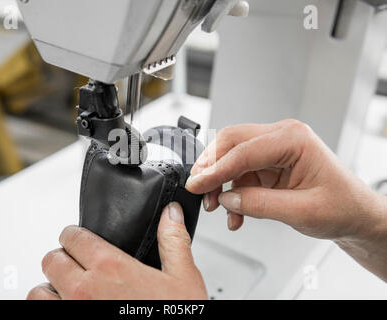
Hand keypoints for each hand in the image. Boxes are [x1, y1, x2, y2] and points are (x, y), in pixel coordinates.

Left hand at [27, 202, 206, 299]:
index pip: (73, 237)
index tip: (79, 238)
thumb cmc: (175, 316)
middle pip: (52, 260)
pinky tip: (65, 305)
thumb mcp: (183, 278)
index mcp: (111, 268)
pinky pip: (42, 312)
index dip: (75, 234)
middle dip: (62, 258)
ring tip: (64, 288)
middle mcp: (86, 289)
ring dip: (49, 287)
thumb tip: (171, 214)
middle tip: (74, 262)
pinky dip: (51, 306)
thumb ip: (172, 241)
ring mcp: (74, 310)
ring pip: (38, 292)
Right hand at [186, 119, 386, 279]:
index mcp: (294, 139)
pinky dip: (231, 191)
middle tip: (197, 188)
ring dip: (218, 181)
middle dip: (211, 166)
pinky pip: (240, 173)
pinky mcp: (268, 164)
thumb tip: (226, 198)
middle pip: (232, 142)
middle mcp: (282, 137)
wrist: (355, 215)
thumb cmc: (342, 207)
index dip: (215, 169)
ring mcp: (274, 150)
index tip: (196, 184)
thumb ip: (259, 204)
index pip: (243, 150)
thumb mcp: (301, 211)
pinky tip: (234, 212)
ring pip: (231, 157)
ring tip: (215, 205)